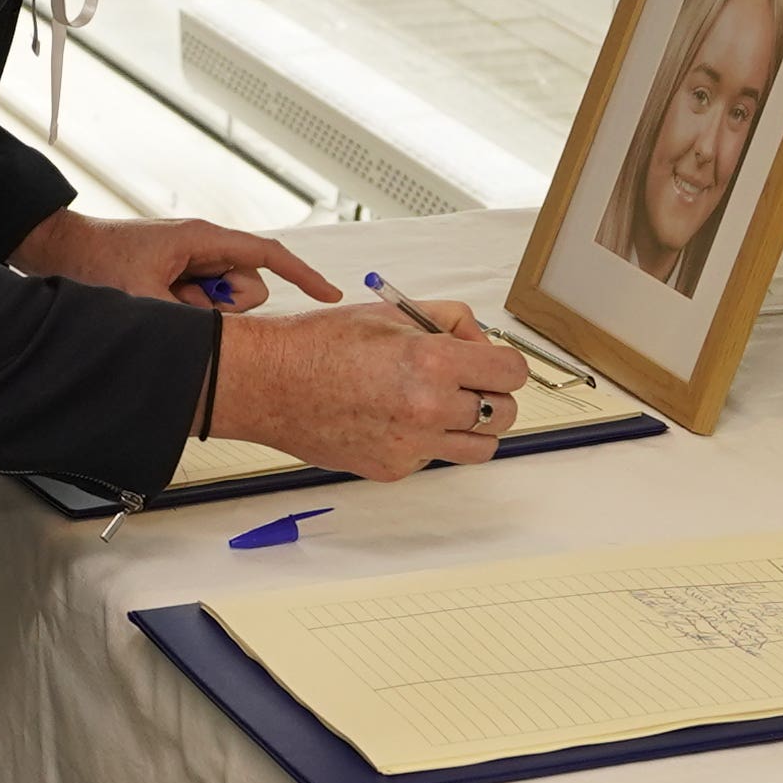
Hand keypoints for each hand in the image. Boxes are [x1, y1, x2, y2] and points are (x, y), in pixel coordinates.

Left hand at [8, 210, 344, 310]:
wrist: (62, 252)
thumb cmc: (99, 263)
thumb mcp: (148, 298)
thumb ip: (193, 322)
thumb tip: (222, 342)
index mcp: (204, 239)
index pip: (270, 256)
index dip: (305, 276)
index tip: (330, 296)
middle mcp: (203, 247)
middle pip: (248, 286)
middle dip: (226, 306)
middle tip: (184, 305)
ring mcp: (191, 262)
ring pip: (224, 299)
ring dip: (200, 311)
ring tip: (161, 302)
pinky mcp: (179, 275)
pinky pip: (201, 302)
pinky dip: (186, 310)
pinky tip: (156, 303)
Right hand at [210, 299, 526, 481]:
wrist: (270, 383)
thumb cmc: (320, 344)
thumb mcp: (391, 313)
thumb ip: (448, 321)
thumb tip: (479, 340)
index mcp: (432, 362)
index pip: (511, 373)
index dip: (504, 364)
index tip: (492, 363)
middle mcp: (428, 408)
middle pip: (504, 414)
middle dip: (493, 395)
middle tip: (468, 382)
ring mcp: (412, 445)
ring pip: (479, 447)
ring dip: (470, 425)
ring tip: (439, 404)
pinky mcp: (393, 468)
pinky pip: (433, 457)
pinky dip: (426, 440)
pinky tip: (394, 417)